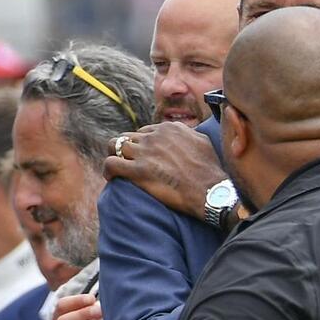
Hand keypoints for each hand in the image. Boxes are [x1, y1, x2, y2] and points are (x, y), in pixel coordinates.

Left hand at [103, 122, 225, 221]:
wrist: (210, 191)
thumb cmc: (210, 169)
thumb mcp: (202, 141)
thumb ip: (187, 133)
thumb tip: (183, 132)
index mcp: (169, 128)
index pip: (145, 131)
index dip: (143, 144)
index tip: (145, 156)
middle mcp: (154, 136)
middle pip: (128, 136)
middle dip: (127, 149)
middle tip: (130, 162)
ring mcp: (145, 153)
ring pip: (114, 145)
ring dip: (114, 155)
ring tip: (117, 167)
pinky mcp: (138, 171)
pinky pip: (110, 163)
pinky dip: (108, 170)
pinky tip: (112, 177)